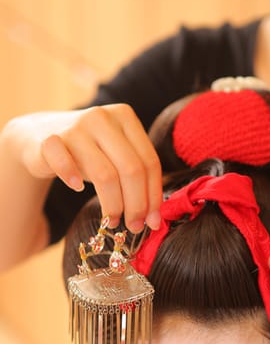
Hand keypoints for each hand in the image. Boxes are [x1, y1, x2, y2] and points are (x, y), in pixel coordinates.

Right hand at [17, 104, 161, 230]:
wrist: (40, 135)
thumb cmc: (89, 152)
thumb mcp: (116, 157)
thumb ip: (138, 178)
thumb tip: (155, 220)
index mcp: (125, 117)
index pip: (149, 162)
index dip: (154, 196)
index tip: (153, 222)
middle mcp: (102, 117)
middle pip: (131, 169)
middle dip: (137, 205)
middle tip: (135, 226)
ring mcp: (75, 127)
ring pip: (105, 174)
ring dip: (113, 205)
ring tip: (113, 221)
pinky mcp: (49, 140)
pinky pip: (64, 164)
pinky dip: (72, 178)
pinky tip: (77, 188)